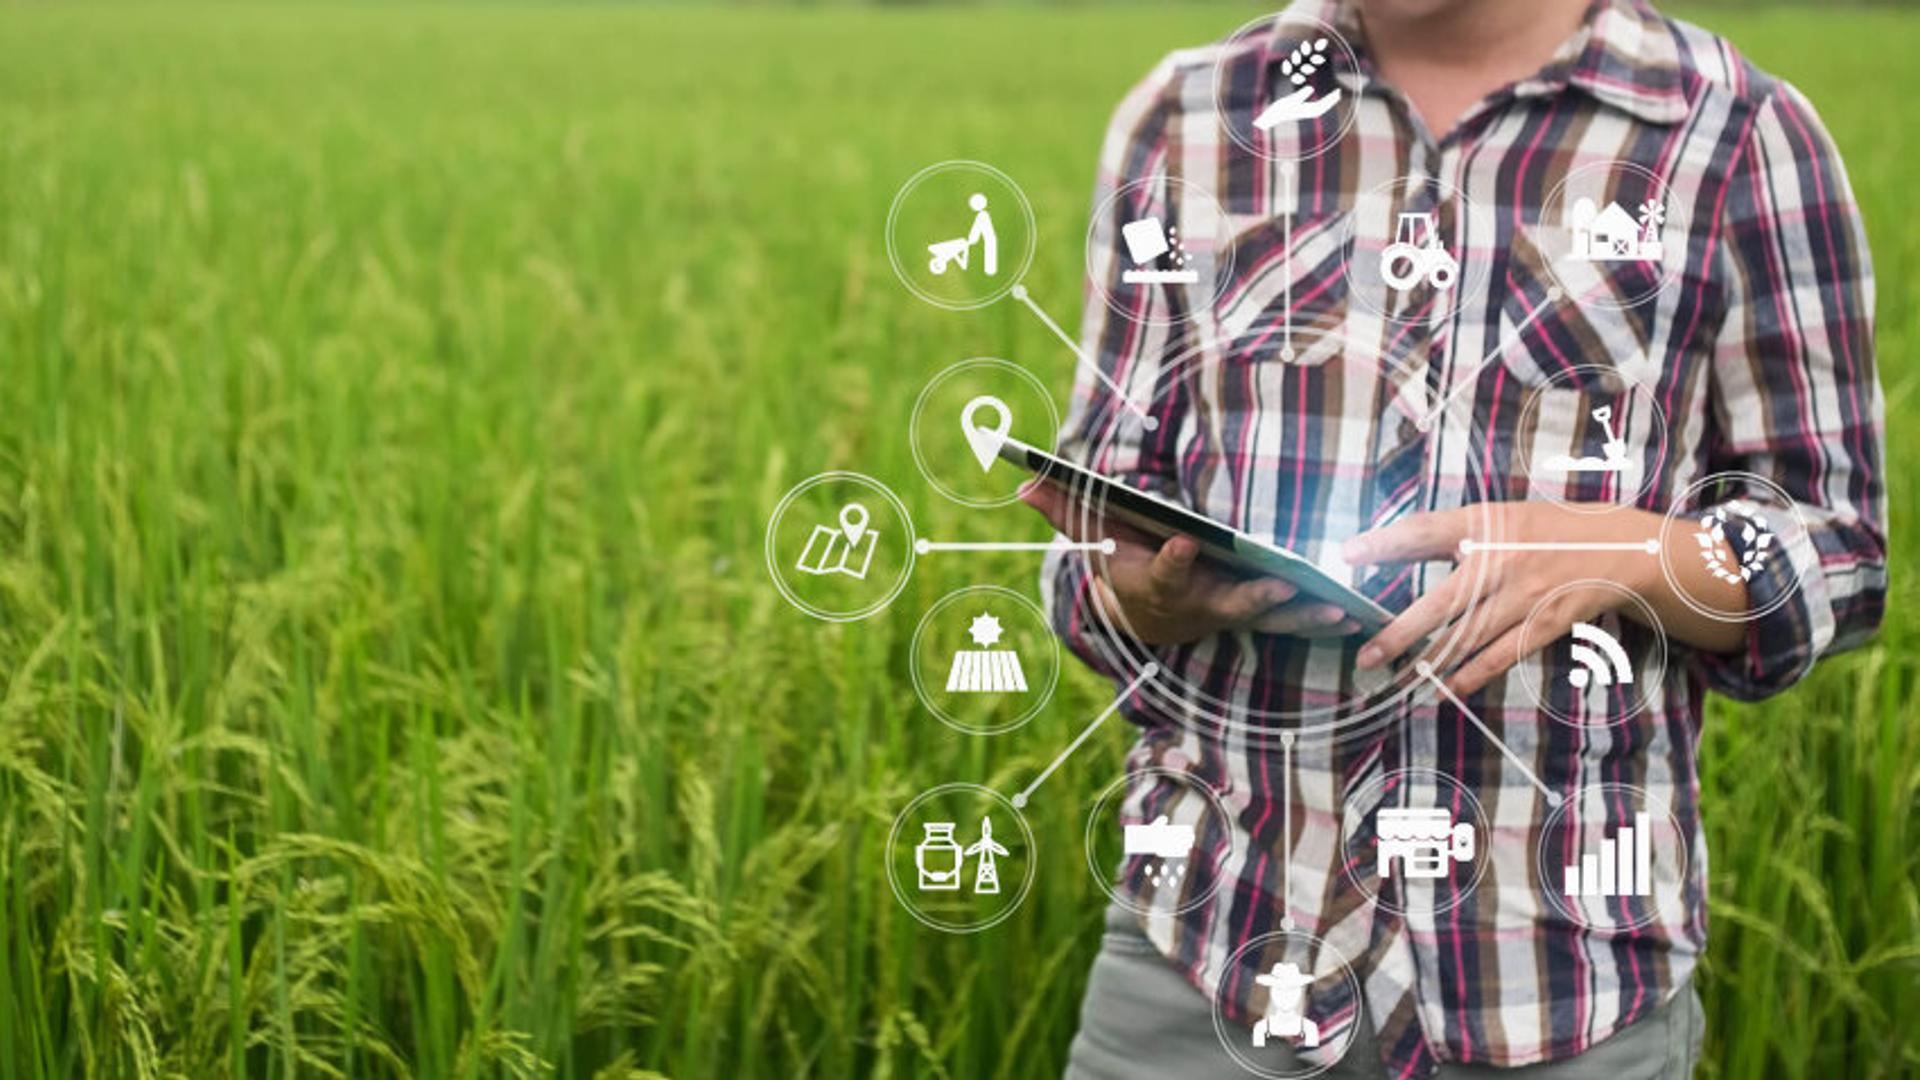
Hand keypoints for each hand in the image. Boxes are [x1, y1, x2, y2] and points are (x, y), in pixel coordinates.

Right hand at [1020, 482, 1359, 645]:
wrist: (1147, 618)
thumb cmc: (1123, 564)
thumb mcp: (1093, 538)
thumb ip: (1065, 509)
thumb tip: (1021, 481)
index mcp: (1157, 579)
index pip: (1164, 569)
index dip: (1173, 558)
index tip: (1183, 542)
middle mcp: (1197, 601)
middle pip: (1226, 600)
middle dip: (1253, 594)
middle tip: (1279, 584)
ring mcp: (1230, 612)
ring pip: (1268, 616)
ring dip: (1302, 613)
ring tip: (1336, 606)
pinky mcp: (1256, 616)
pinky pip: (1291, 620)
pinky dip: (1321, 618)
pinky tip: (1357, 613)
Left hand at [1342, 502, 1732, 696]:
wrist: (1622, 547)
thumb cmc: (1548, 531)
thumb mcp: (1500, 517)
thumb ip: (1453, 533)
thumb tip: (1389, 547)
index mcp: (1487, 522)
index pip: (1423, 531)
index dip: (1383, 543)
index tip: (1345, 556)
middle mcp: (1503, 558)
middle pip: (1441, 601)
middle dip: (1400, 633)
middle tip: (1365, 655)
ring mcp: (1526, 593)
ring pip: (1467, 636)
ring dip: (1429, 662)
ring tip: (1394, 679)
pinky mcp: (1546, 621)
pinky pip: (1502, 654)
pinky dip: (1472, 675)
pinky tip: (1445, 689)